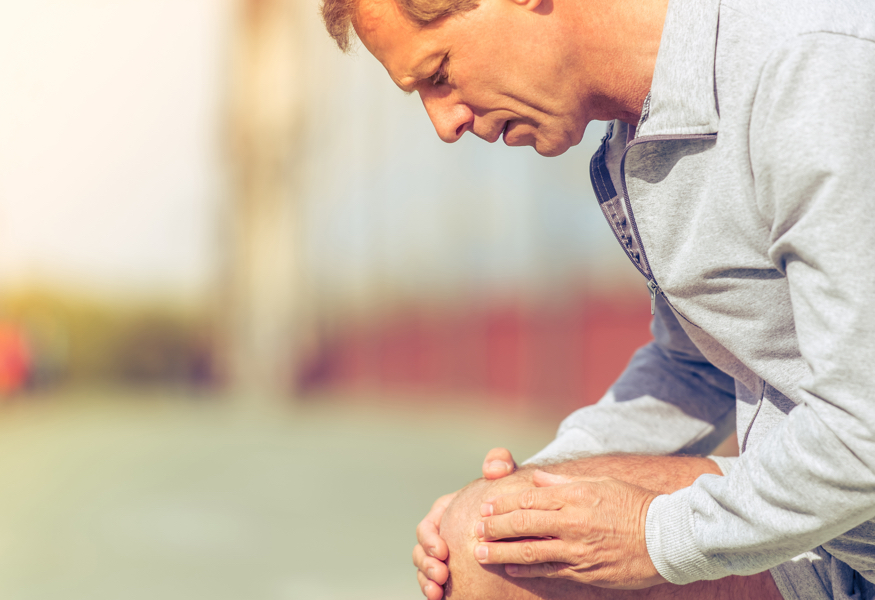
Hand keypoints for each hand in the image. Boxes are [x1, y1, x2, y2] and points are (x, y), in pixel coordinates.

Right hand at [413, 447, 516, 598]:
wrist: (522, 515)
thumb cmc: (509, 490)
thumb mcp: (506, 472)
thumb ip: (499, 462)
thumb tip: (493, 468)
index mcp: (444, 512)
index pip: (428, 526)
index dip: (430, 539)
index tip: (443, 550)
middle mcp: (441, 534)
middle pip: (422, 551)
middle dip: (426, 564)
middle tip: (441, 574)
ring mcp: (445, 555)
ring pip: (426, 570)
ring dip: (427, 581)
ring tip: (437, 592)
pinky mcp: (455, 570)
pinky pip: (438, 583)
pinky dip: (436, 590)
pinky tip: (442, 598)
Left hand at [474, 471, 666, 589]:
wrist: (667, 536)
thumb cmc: (635, 504)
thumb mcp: (600, 483)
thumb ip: (565, 482)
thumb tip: (538, 478)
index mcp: (575, 496)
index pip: (529, 499)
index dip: (503, 504)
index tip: (485, 507)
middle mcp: (572, 522)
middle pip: (523, 524)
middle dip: (495, 527)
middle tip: (475, 529)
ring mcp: (578, 549)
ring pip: (530, 551)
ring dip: (501, 552)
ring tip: (480, 552)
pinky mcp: (585, 571)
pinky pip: (549, 571)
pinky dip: (527, 570)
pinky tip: (511, 569)